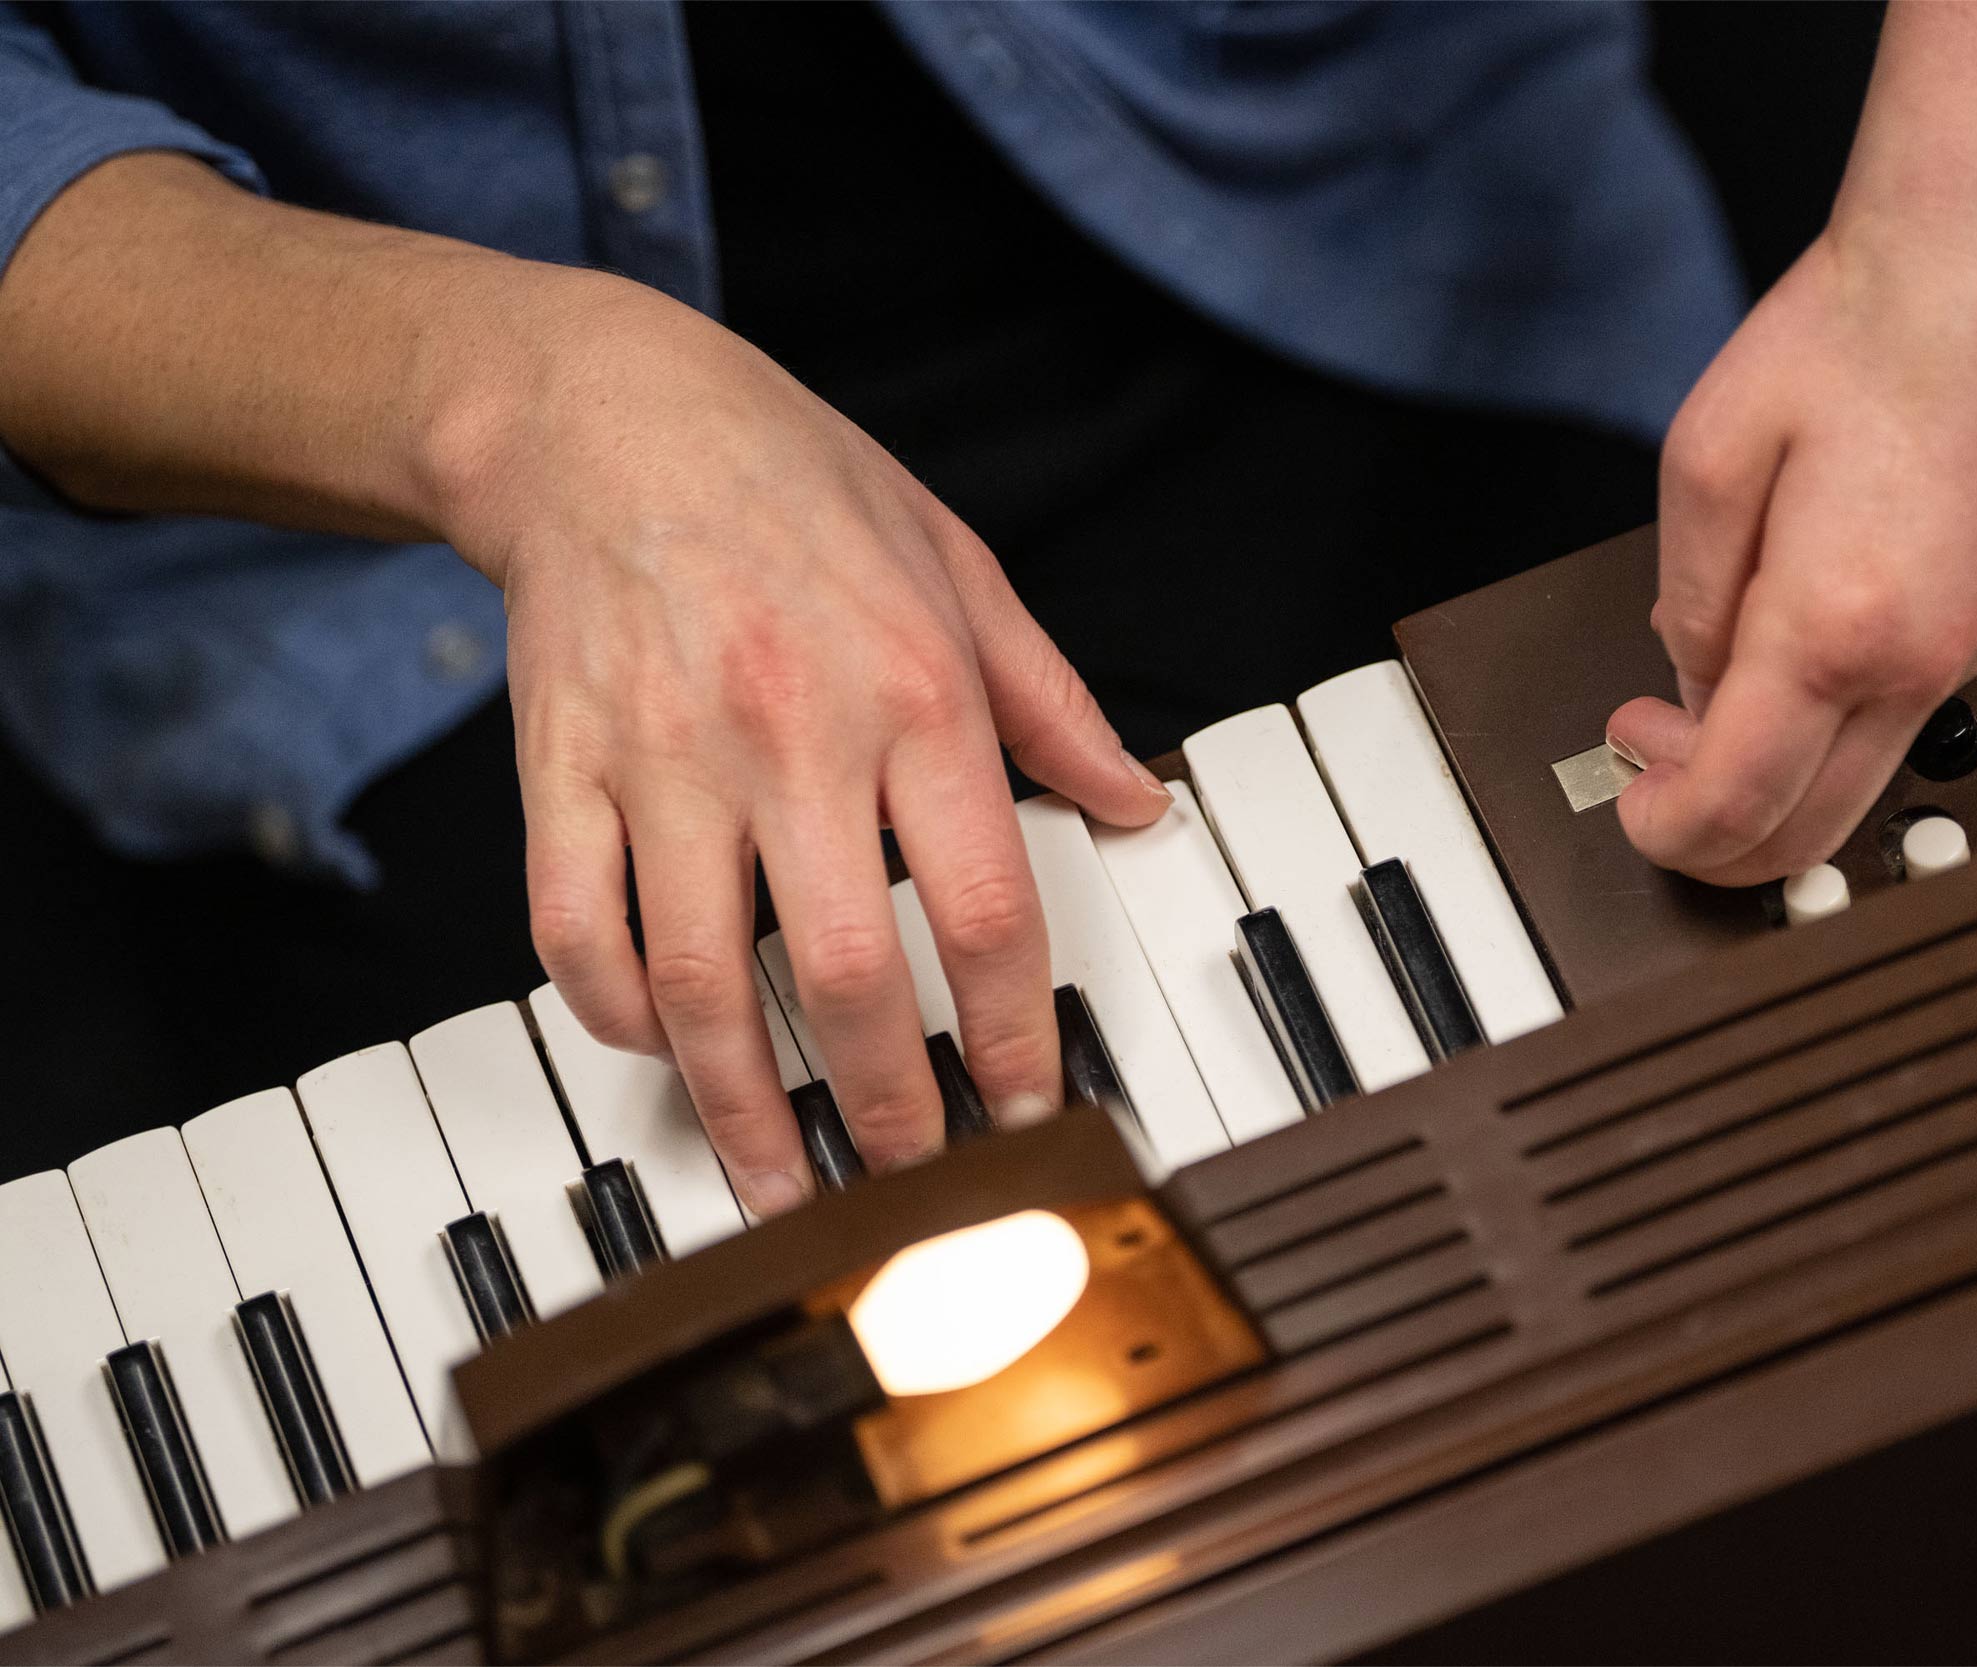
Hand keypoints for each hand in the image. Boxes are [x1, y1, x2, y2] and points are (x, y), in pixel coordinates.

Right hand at [438, 277, 1170, 1209]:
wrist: (602, 414)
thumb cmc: (794, 484)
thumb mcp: (960, 566)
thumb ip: (1052, 702)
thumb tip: (1136, 804)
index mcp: (912, 689)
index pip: (982, 904)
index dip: (1013, 1030)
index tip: (1030, 1102)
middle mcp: (789, 731)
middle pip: (845, 973)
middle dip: (887, 1108)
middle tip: (911, 1180)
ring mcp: (662, 757)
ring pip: (699, 978)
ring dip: (744, 1105)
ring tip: (779, 1180)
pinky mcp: (560, 768)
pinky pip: (575, 927)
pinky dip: (617, 1013)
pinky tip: (663, 1049)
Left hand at [1609, 0, 1976, 887]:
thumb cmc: (1874, 315)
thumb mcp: (1708, 454)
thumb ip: (1690, 596)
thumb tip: (1693, 676)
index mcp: (1838, 629)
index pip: (1735, 809)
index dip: (1658, 824)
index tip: (1627, 784)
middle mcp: (1926, 659)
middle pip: (1810, 839)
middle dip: (1713, 832)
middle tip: (1654, 758)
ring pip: (1864, 786)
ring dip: (1774, 773)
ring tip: (1708, 685)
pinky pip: (1906, 713)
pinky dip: (1833, 720)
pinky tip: (1788, 641)